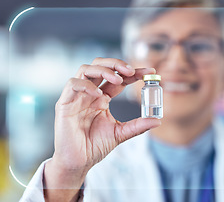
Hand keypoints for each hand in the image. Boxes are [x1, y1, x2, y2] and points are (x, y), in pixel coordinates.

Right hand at [51, 58, 159, 173]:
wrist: (79, 162)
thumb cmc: (95, 146)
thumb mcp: (120, 133)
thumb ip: (138, 126)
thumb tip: (157, 121)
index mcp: (102, 97)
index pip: (118, 78)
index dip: (134, 72)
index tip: (150, 72)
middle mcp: (90, 93)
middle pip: (100, 65)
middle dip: (117, 64)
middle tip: (132, 71)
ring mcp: (77, 96)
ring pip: (86, 69)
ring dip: (104, 70)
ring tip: (119, 79)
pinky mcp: (65, 102)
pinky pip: (73, 84)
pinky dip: (87, 85)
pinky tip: (99, 94)